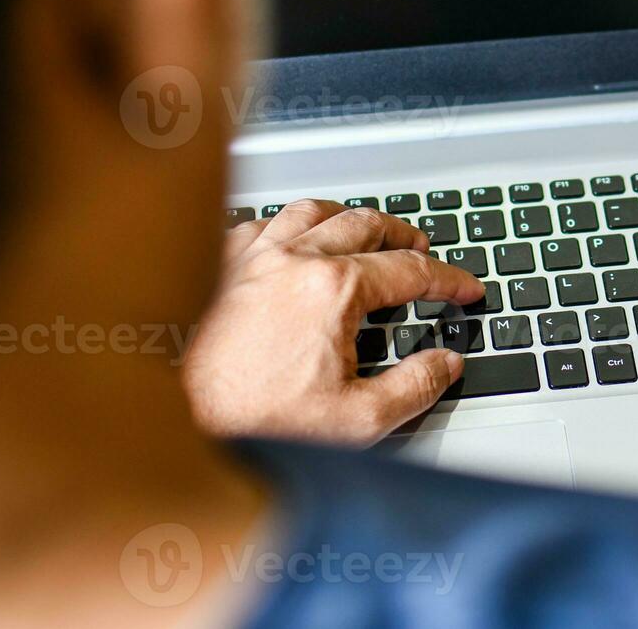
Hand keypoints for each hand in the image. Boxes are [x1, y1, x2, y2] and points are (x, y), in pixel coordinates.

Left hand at [183, 200, 484, 445]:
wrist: (171, 427)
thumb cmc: (251, 425)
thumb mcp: (357, 422)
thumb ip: (414, 388)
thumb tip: (445, 364)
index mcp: (333, 289)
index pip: (411, 271)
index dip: (449, 279)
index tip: (465, 288)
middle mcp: (292, 259)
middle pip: (364, 223)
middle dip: (403, 234)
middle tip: (422, 249)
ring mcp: (249, 257)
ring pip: (310, 210)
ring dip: (347, 216)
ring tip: (363, 229)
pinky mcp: (214, 267)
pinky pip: (259, 223)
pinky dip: (286, 225)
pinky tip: (288, 240)